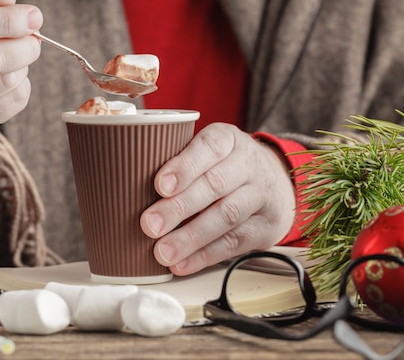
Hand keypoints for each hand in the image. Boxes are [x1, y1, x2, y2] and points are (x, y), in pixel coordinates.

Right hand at [0, 0, 42, 140]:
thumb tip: (9, 0)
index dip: (7, 21)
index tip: (34, 17)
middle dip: (22, 48)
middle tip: (34, 41)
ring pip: (0, 83)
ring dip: (22, 69)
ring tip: (20, 59)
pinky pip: (7, 105)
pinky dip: (19, 90)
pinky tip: (12, 80)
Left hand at [140, 123, 296, 275]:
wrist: (275, 182)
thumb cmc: (224, 166)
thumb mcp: (207, 152)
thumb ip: (177, 163)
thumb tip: (127, 187)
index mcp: (228, 139)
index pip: (209, 148)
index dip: (184, 167)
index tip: (159, 185)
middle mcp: (249, 164)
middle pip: (215, 185)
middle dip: (179, 207)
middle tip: (150, 225)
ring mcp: (261, 195)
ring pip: (226, 216)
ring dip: (191, 237)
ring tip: (163, 252)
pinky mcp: (266, 227)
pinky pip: (235, 243)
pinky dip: (205, 256)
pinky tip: (182, 264)